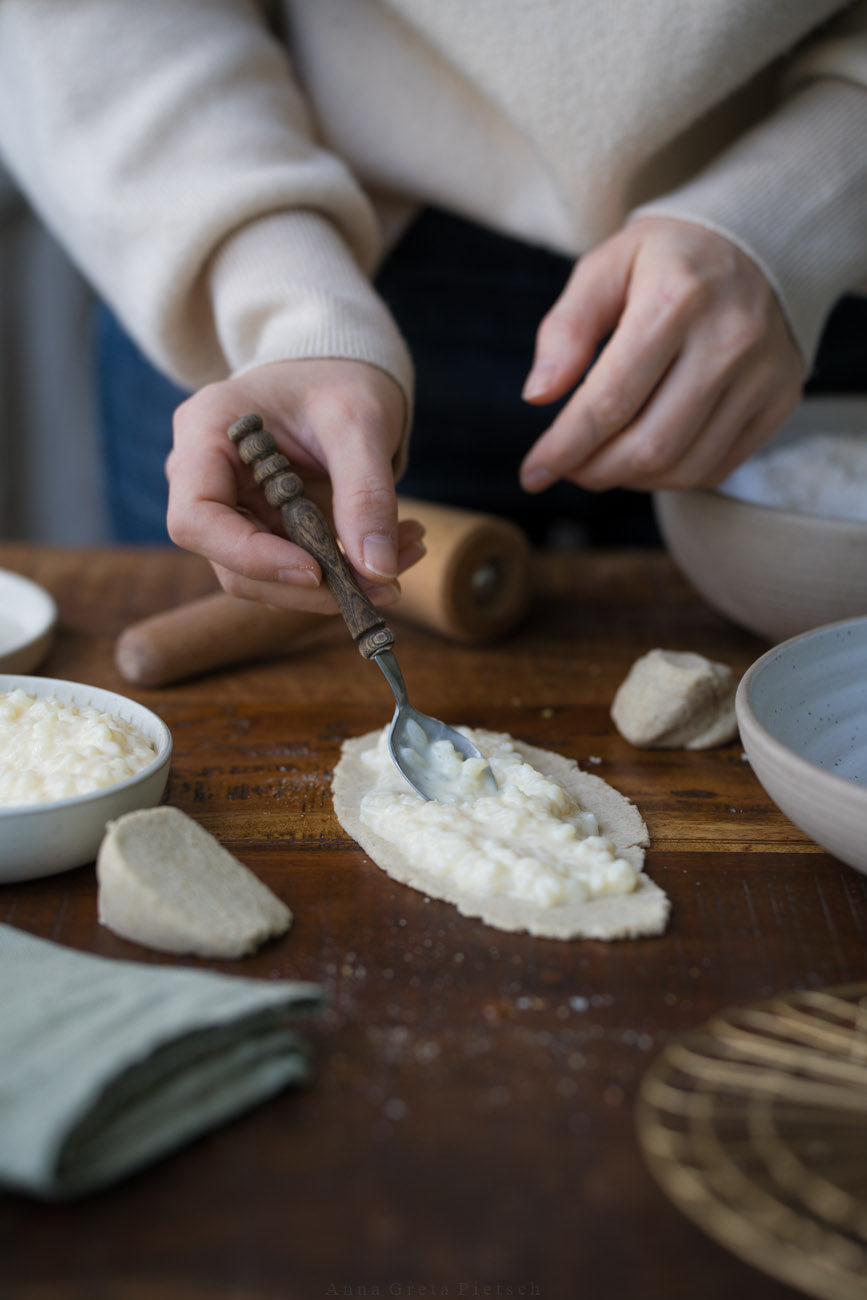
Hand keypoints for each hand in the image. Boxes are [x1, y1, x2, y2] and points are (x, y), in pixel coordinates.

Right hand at [166, 359, 424, 612]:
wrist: (339, 373)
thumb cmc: (339, 379)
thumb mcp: (359, 422)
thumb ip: (366, 493)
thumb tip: (377, 571)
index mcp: (204, 433)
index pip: (196, 520)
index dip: (250, 557)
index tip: (316, 571)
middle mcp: (204, 479)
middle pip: (232, 564)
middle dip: (310, 586)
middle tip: (384, 585)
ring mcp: (232, 510)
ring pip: (267, 579)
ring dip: (337, 586)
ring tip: (406, 552)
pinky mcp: (263, 530)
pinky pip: (296, 570)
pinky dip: (346, 571)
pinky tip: (395, 546)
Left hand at [519, 217, 803, 492]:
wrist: (760, 241)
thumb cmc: (666, 259)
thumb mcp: (605, 267)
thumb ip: (566, 328)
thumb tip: (538, 396)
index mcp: (677, 297)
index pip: (611, 400)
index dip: (565, 447)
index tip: (533, 472)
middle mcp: (729, 339)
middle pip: (649, 446)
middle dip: (594, 471)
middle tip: (567, 468)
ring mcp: (763, 374)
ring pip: (684, 467)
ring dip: (629, 480)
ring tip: (601, 461)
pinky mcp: (781, 399)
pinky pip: (717, 467)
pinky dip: (671, 476)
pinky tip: (646, 455)